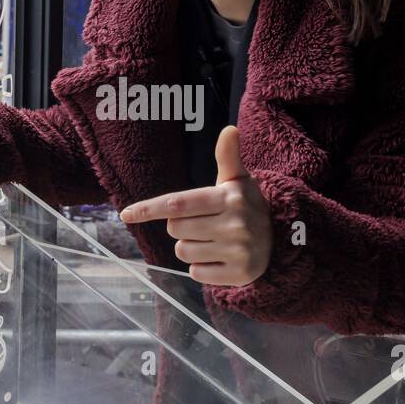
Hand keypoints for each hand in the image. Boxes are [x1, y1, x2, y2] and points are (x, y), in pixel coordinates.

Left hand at [119, 125, 271, 285]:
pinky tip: (219, 258)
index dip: (149, 208)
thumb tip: (230, 130)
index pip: (178, 203)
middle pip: (175, 229)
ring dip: (190, 248)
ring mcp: (239, 250)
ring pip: (184, 252)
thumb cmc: (245, 205)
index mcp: (228, 197)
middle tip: (203, 222)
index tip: (125, 214)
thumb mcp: (238, 180)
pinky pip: (197, 273)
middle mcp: (235, 223)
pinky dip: (203, 268)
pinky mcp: (240, 274)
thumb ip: (227, 156)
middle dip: (180, 227)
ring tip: (212, 240)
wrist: (279, 238)